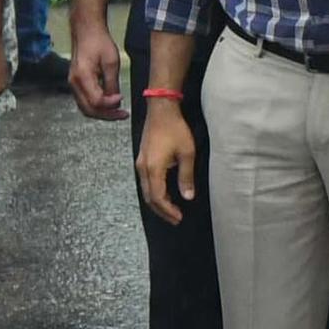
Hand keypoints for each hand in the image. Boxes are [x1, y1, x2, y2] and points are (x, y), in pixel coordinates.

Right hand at [68, 16, 126, 119]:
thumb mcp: (111, 62)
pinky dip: (96, 106)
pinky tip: (109, 103)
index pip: (96, 101)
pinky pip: (84, 101)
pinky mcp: (76, 83)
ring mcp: (73, 84)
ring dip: (102, 113)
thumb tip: (116, 102)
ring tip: (118, 112)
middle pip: (89, 110)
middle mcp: (74, 83)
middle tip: (123, 115)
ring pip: (86, 108)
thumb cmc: (98, 42)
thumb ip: (112, 84)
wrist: (86, 31)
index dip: (110, 105)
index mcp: (83, 77)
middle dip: (107, 115)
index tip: (122, 99)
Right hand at [136, 98, 198, 224]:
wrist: (161, 109)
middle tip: (175, 219)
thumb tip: (188, 196)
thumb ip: (186, 177)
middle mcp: (143, 168)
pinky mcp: (142, 159)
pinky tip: (165, 193)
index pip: (158, 198)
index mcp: (153, 169)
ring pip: (146, 191)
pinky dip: (154, 192)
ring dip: (158, 202)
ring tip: (171, 209)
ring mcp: (141, 163)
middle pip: (150, 198)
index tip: (179, 217)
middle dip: (162, 211)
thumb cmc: (174, 128)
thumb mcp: (187, 153)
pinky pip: (146, 182)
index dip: (168, 211)